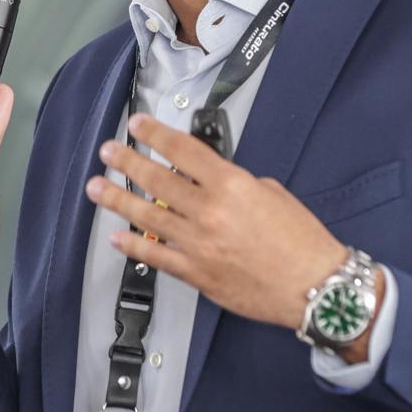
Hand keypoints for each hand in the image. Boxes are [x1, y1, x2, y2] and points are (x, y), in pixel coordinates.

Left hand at [89, 114, 353, 338]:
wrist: (314, 287)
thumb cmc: (302, 242)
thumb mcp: (274, 194)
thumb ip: (238, 184)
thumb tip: (214, 182)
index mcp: (231, 186)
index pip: (184, 151)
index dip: (156, 134)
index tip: (137, 124)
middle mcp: (209, 211)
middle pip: (157, 180)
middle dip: (128, 162)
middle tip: (107, 152)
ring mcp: (198, 244)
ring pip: (148, 216)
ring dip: (118, 200)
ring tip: (97, 188)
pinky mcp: (196, 273)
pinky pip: (156, 256)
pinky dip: (133, 246)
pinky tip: (116, 236)